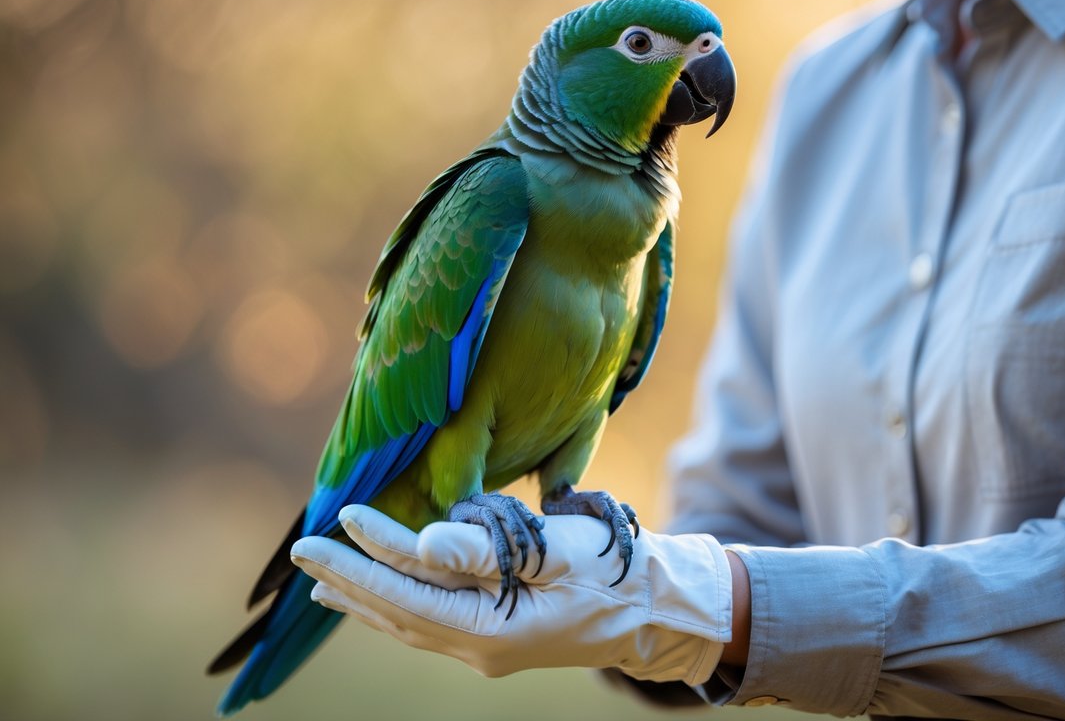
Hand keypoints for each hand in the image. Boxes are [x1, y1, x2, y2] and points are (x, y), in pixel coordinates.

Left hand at [290, 505, 732, 683]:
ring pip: (408, 623)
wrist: (654, 610)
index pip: (411, 592)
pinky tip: (378, 596)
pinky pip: (428, 623)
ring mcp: (484, 649)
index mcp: (493, 630)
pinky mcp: (493, 638)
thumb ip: (486, 549)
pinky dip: (394, 605)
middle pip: (398, 612)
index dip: (370, 557)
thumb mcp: (555, 552)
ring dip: (363, 598)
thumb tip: (422, 542)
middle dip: (348, 579)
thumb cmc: (613, 571)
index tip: (337, 521)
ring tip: (322, 581)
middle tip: (303, 550)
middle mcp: (479, 649)